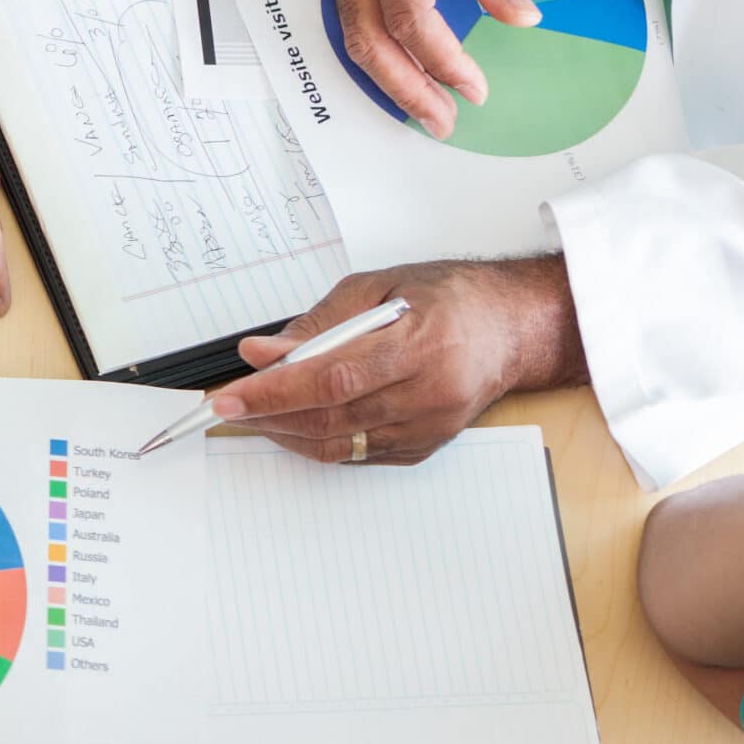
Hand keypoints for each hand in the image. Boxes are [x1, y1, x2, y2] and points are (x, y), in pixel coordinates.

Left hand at [213, 257, 582, 465]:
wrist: (515, 328)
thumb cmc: (451, 298)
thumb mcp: (380, 287)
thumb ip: (320, 323)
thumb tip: (264, 353)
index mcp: (419, 343)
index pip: (331, 377)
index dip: (274, 390)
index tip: (231, 396)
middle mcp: (429, 391)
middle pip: (331, 416)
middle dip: (268, 415)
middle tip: (229, 407)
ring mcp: (430, 425)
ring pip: (341, 443)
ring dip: (287, 432)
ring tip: (255, 414)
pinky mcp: (427, 445)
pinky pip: (359, 455)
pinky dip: (319, 443)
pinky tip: (296, 424)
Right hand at [323, 0, 539, 136]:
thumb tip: (520, 18)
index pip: (410, 16)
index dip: (442, 60)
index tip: (476, 86)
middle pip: (367, 40)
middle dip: (407, 88)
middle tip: (446, 121)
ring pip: (351, 35)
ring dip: (388, 78)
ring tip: (428, 108)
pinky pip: (351, 17)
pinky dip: (376, 52)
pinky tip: (406, 70)